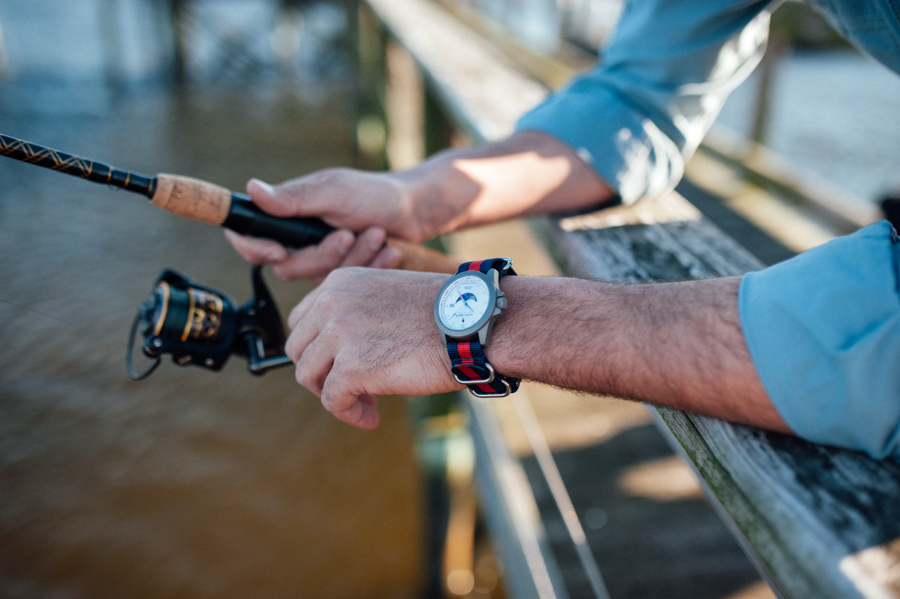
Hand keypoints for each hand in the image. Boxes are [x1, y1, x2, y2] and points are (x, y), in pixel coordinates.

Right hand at [225, 170, 424, 281]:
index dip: (256, 249)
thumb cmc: (376, 194)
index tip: (280, 251)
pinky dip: (368, 266)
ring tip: (376, 234)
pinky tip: (388, 250)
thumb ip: (295, 197)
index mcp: (288, 212)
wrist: (416, 211)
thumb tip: (252, 189)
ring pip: (318, 278)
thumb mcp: (336, 192)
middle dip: (323, 255)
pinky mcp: (341, 273)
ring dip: (352, 258)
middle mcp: (298, 237)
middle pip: (287, 266)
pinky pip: (343, 283)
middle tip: (348, 235)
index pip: (248, 235)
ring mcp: (320, 257)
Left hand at [285, 267, 461, 428]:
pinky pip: (332, 401)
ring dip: (333, 395)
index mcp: (340, 281)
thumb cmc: (443, 312)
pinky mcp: (351, 367)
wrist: (472, 323)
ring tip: (364, 403)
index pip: (302, 320)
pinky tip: (370, 418)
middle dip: (321, 372)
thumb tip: (337, 350)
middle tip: (351, 386)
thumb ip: (356, 311)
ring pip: (308, 376)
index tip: (341, 362)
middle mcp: (332, 302)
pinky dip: (349, 414)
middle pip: (299, 349)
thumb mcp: (387, 294)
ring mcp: (339, 334)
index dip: (318, 348)